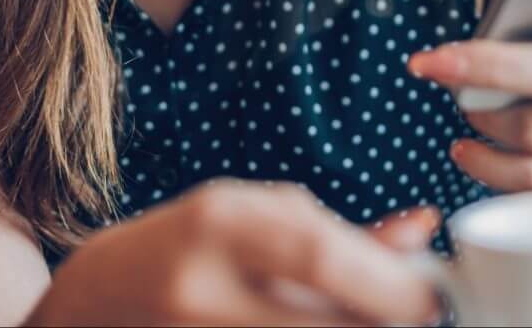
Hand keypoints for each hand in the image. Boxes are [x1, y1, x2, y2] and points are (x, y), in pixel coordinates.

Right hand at [31, 179, 440, 325]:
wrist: (93, 307)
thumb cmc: (183, 245)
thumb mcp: (252, 215)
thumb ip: (336, 231)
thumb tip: (424, 231)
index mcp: (215, 224)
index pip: (318, 257)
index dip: (391, 284)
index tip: (438, 297)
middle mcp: (202, 291)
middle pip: (325, 323)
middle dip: (389, 320)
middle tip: (426, 315)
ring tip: (380, 315)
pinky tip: (330, 324)